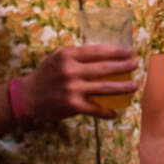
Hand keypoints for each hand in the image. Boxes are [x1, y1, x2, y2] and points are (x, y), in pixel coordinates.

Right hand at [22, 44, 140, 120]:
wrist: (28, 96)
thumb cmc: (47, 73)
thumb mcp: (58, 56)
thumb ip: (78, 53)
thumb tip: (105, 51)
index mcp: (68, 55)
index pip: (98, 51)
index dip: (116, 51)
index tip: (128, 52)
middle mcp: (71, 70)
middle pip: (105, 68)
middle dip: (124, 66)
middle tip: (136, 65)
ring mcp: (72, 89)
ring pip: (105, 88)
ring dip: (123, 87)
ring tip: (134, 86)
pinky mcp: (72, 105)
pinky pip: (95, 108)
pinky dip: (106, 111)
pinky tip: (115, 112)